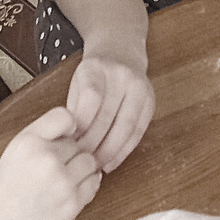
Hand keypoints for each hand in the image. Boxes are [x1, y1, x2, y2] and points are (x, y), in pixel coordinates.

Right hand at [0, 106, 101, 219]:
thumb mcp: (13, 155)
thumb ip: (41, 140)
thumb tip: (75, 133)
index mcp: (27, 141)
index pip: (64, 116)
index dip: (69, 127)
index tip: (66, 137)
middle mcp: (47, 157)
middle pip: (80, 143)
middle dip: (72, 156)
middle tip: (56, 172)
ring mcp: (62, 180)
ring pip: (91, 163)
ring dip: (82, 171)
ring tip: (62, 184)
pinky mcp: (72, 203)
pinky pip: (93, 184)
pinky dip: (86, 188)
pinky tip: (67, 195)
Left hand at [64, 52, 153, 171]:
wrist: (120, 53)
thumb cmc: (93, 76)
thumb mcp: (76, 84)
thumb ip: (73, 110)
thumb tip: (68, 144)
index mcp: (96, 67)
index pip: (91, 99)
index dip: (81, 125)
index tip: (70, 144)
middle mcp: (121, 74)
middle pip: (108, 116)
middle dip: (93, 144)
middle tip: (81, 164)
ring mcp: (140, 87)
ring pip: (126, 126)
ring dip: (110, 151)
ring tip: (96, 166)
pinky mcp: (151, 101)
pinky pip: (139, 131)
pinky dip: (124, 150)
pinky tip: (112, 161)